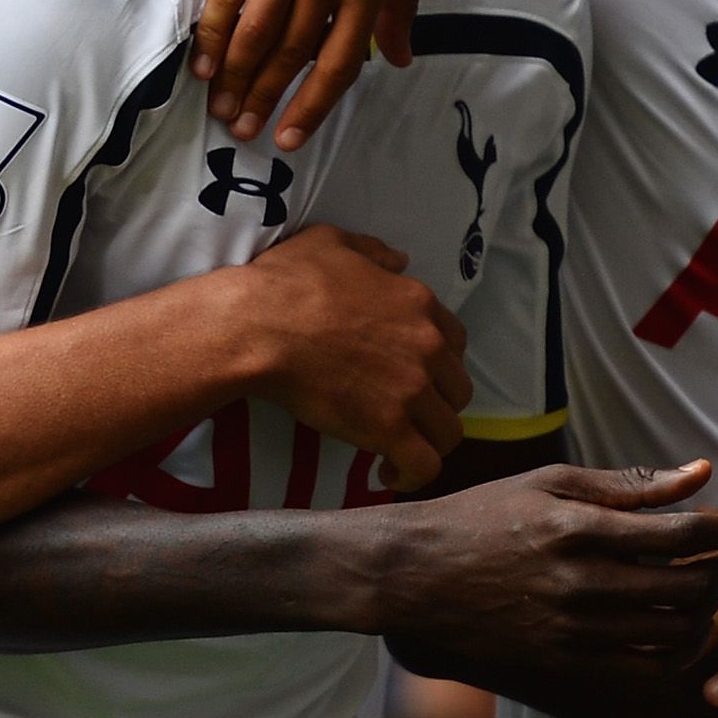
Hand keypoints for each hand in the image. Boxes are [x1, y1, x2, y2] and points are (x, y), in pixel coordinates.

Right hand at [197, 0, 429, 150]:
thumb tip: (399, 56)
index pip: (342, 59)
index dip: (314, 104)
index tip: (292, 135)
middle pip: (293, 52)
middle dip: (267, 99)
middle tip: (243, 130)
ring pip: (259, 30)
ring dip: (237, 77)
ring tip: (221, 107)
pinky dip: (215, 33)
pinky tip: (204, 61)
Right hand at [236, 225, 469, 489]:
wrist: (259, 327)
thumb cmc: (288, 283)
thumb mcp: (333, 243)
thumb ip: (374, 252)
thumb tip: (399, 260)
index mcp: (419, 304)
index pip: (455, 343)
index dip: (438, 363)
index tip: (414, 375)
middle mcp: (427, 346)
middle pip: (458, 389)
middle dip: (436, 404)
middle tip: (403, 413)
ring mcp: (411, 389)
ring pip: (448, 431)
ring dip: (427, 442)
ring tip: (398, 449)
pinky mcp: (389, 427)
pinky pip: (424, 464)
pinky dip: (412, 474)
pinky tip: (389, 472)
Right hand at [375, 461, 717, 664]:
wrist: (414, 576)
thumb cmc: (482, 516)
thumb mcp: (550, 481)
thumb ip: (629, 484)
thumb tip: (700, 473)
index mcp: (579, 527)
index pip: (682, 533)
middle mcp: (581, 582)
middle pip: (688, 585)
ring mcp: (573, 629)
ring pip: (673, 631)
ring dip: (708, 611)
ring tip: (712, 591)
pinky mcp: (565, 663)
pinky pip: (644, 665)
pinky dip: (676, 651)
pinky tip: (681, 630)